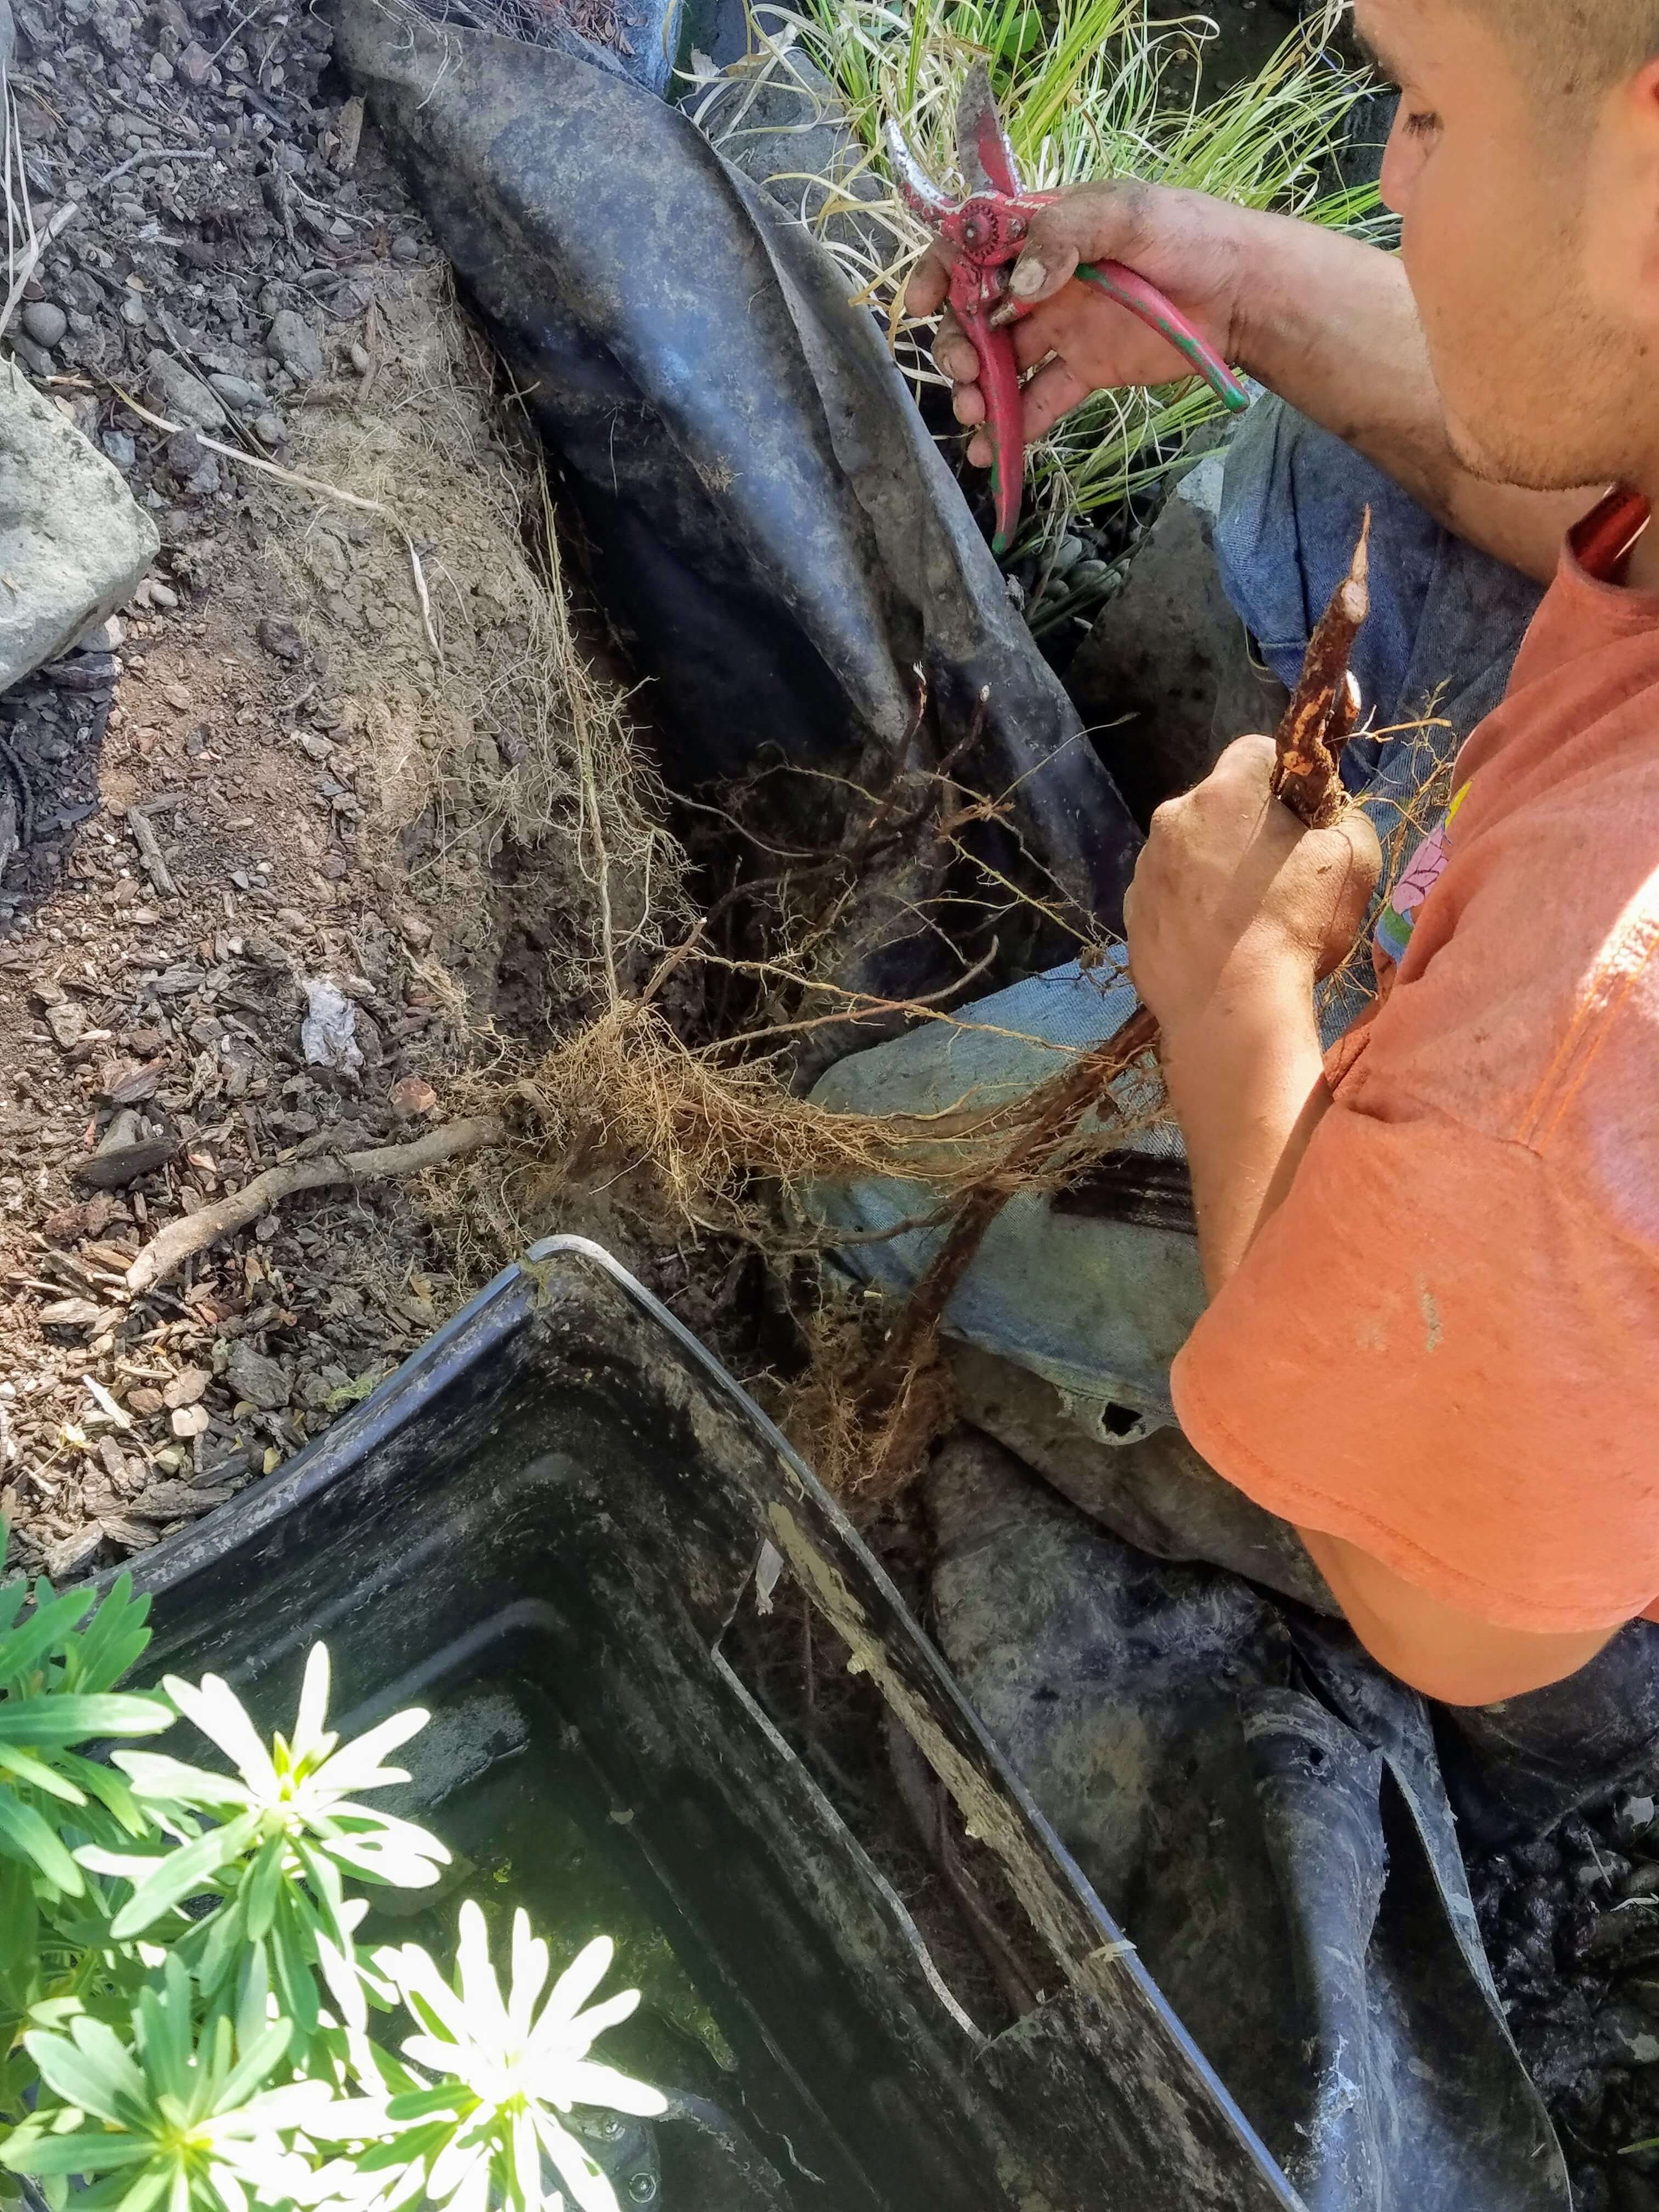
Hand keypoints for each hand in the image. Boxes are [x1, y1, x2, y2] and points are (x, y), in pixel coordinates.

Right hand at [906, 180, 1254, 466]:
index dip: (938, 273)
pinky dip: (1013, 429)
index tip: (921, 306)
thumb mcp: (1128, 214)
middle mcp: (1043, 280)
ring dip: (977, 391)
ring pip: (1000, 363)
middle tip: (966, 373)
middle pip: (975, 314)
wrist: (1245, 293)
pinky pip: (1037, 401)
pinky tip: (993, 455)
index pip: (972, 246)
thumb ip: (1067, 235)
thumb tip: (1017, 290)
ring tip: (975, 418)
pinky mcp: (1084, 370)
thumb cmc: (1192, 237)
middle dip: (957, 345)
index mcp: (1045, 231)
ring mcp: (1061, 328)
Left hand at [1122, 736, 1381, 1041]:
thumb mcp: (1354, 860)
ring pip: (1188, 850)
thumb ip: (1346, 816)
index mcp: (1225, 792)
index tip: (1299, 815)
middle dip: (1245, 826)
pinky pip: (1167, 895)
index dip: (1283, 778)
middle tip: (1276, 874)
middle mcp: (1173, 818)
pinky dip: (1188, 908)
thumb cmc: (1296, 927)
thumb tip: (1330, 813)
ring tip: (1244, 918)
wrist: (1231, 1010)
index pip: (1254, 751)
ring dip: (1213, 867)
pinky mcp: (1132, 914)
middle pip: (1216, 804)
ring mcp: (1145, 868)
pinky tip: (1215, 943)